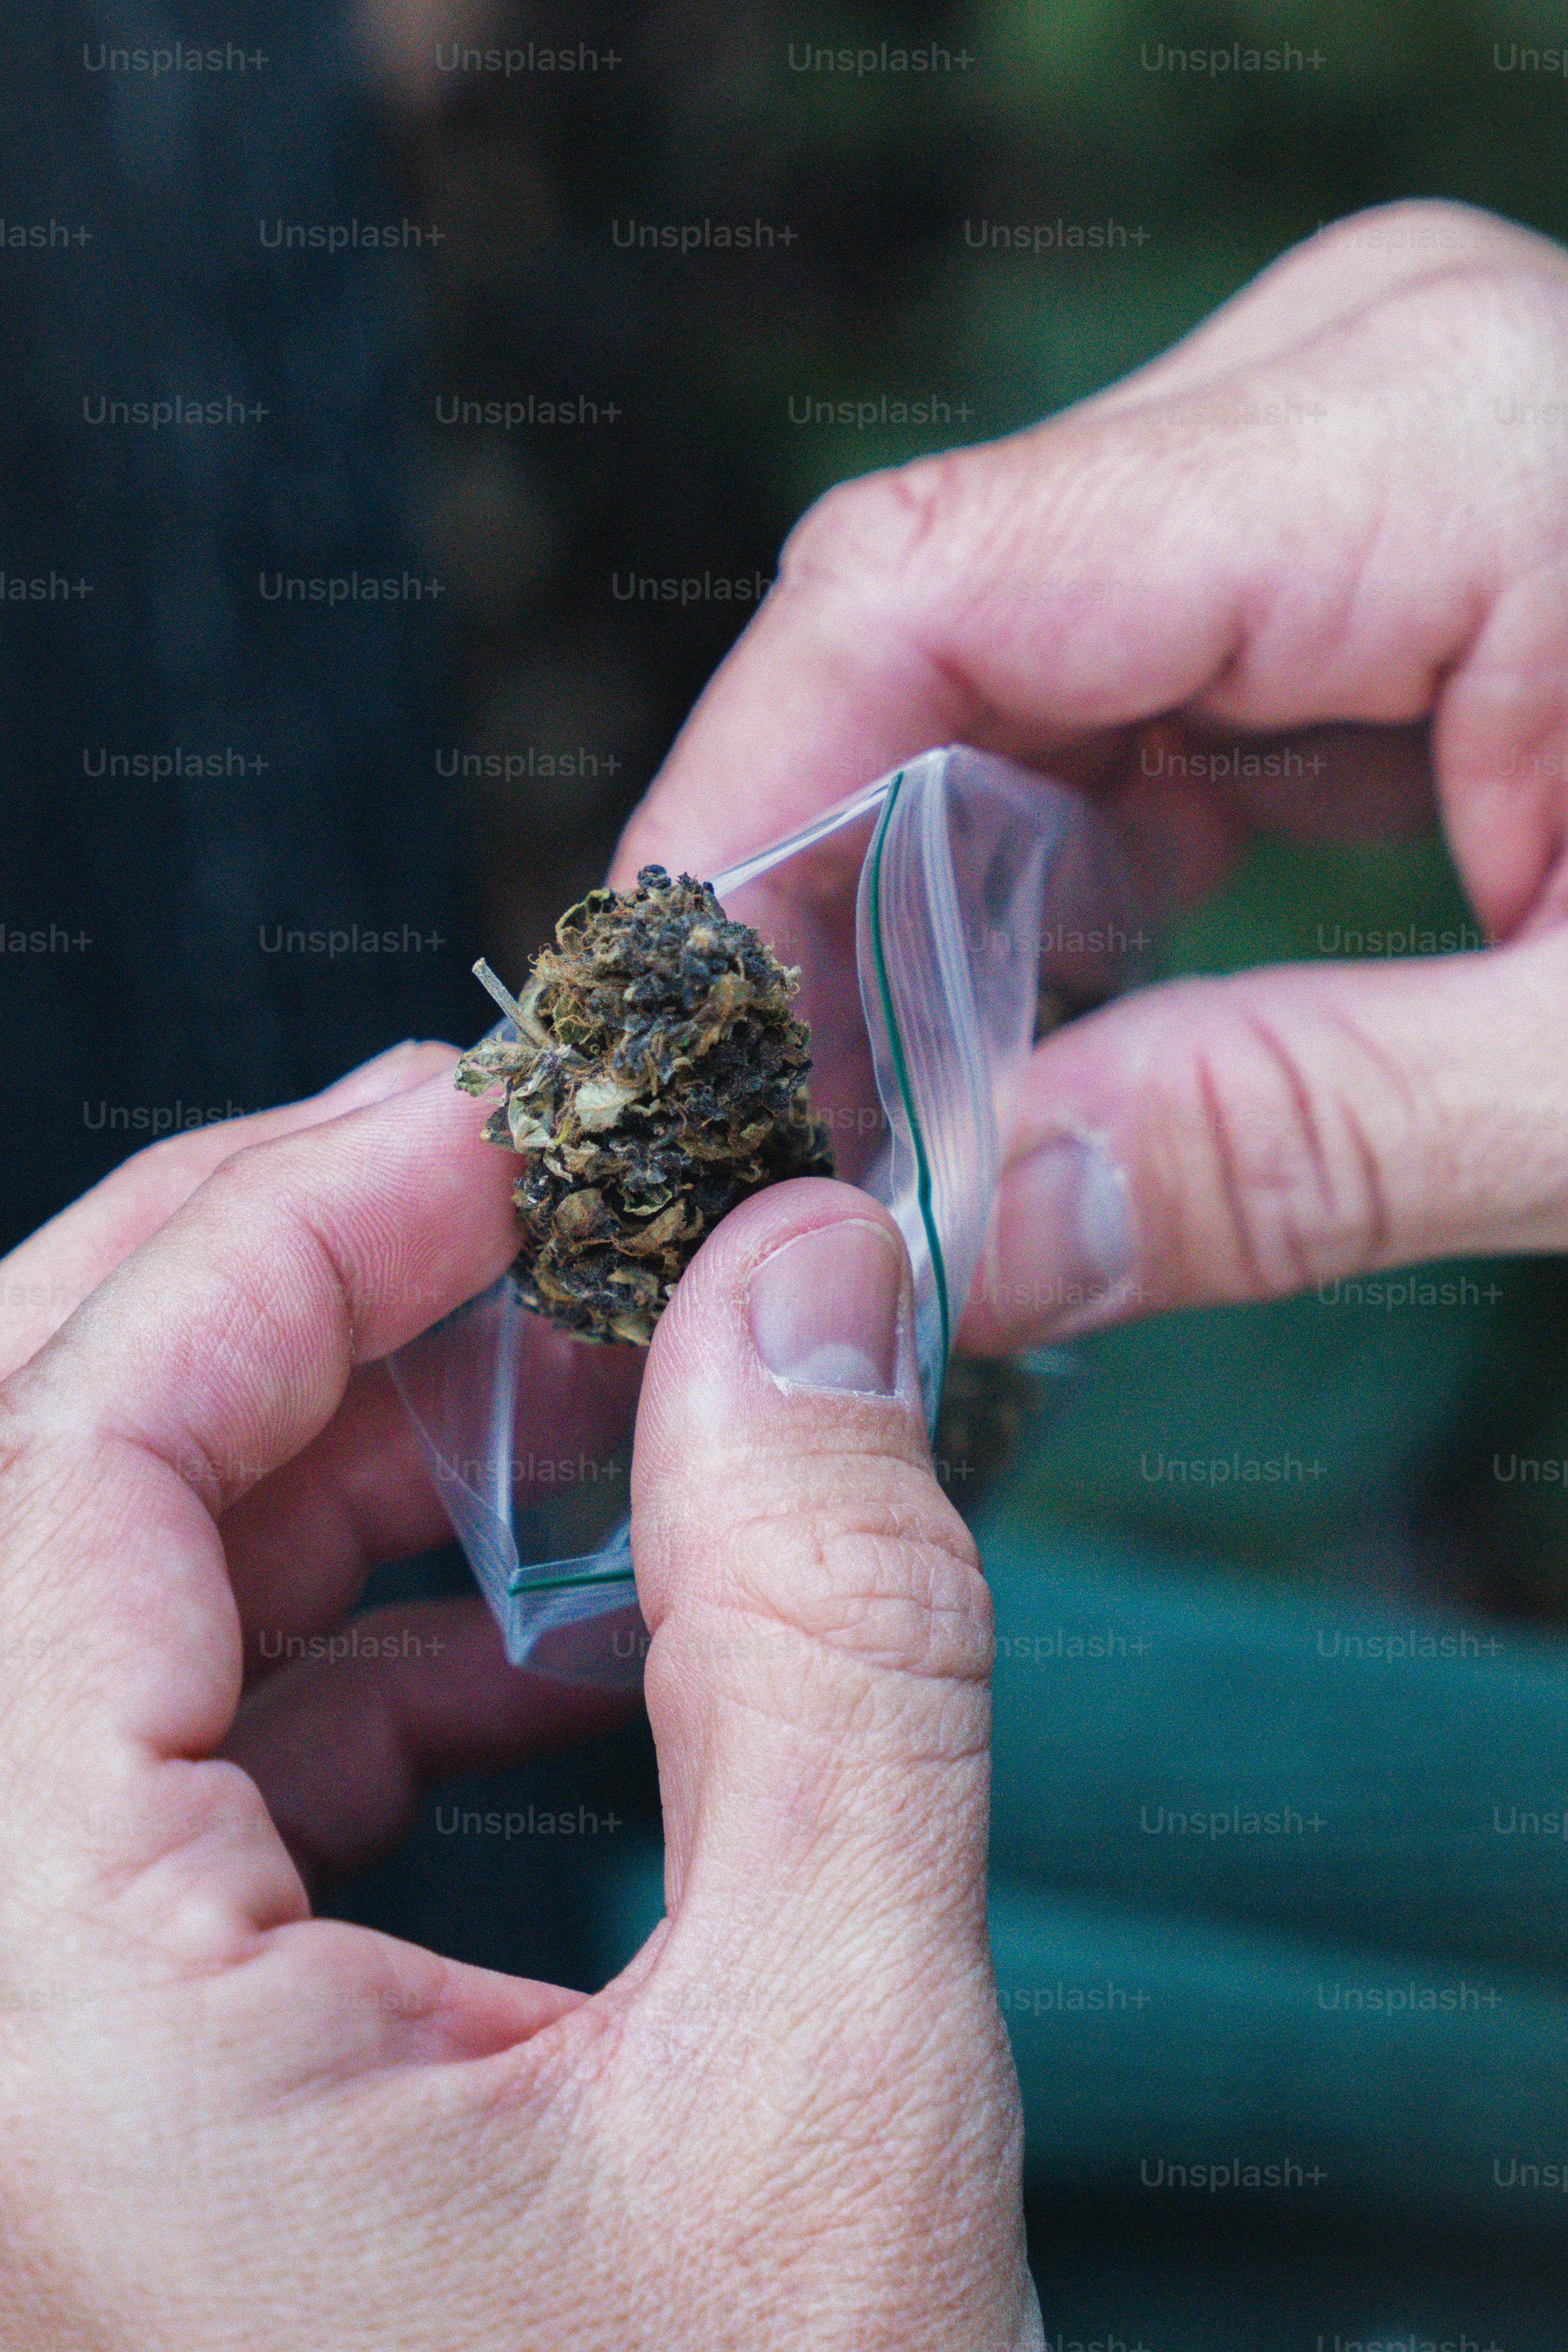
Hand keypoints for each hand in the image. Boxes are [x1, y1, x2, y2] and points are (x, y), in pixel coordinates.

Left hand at [0, 1073, 1037, 2345]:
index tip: (491, 1123)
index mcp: (36, 2048)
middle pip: (14, 1506)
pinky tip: (512, 1630)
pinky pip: (131, 1786)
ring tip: (544, 1385)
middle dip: (255, 1302)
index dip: (280, 1240)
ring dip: (301, 1471)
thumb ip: (833, 1637)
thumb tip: (806, 1282)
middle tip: (494, 1189)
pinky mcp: (77, 2113)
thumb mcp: (839, 2087)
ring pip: (68, 1628)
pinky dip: (308, 1658)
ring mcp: (4, 2088)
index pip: (57, 1476)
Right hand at [616, 198, 1567, 1350]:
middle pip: (938, 626)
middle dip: (812, 901)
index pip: (927, 592)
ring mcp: (1357, 454)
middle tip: (743, 1160)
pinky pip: (1120, 703)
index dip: (736, 826)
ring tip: (865, 1127)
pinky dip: (1048, 881)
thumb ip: (1296, 1143)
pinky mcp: (1370, 551)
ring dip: (918, 907)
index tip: (650, 1056)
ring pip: (1005, 672)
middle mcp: (1353, 388)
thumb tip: (960, 1243)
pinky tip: (1019, 1037)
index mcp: (1435, 443)